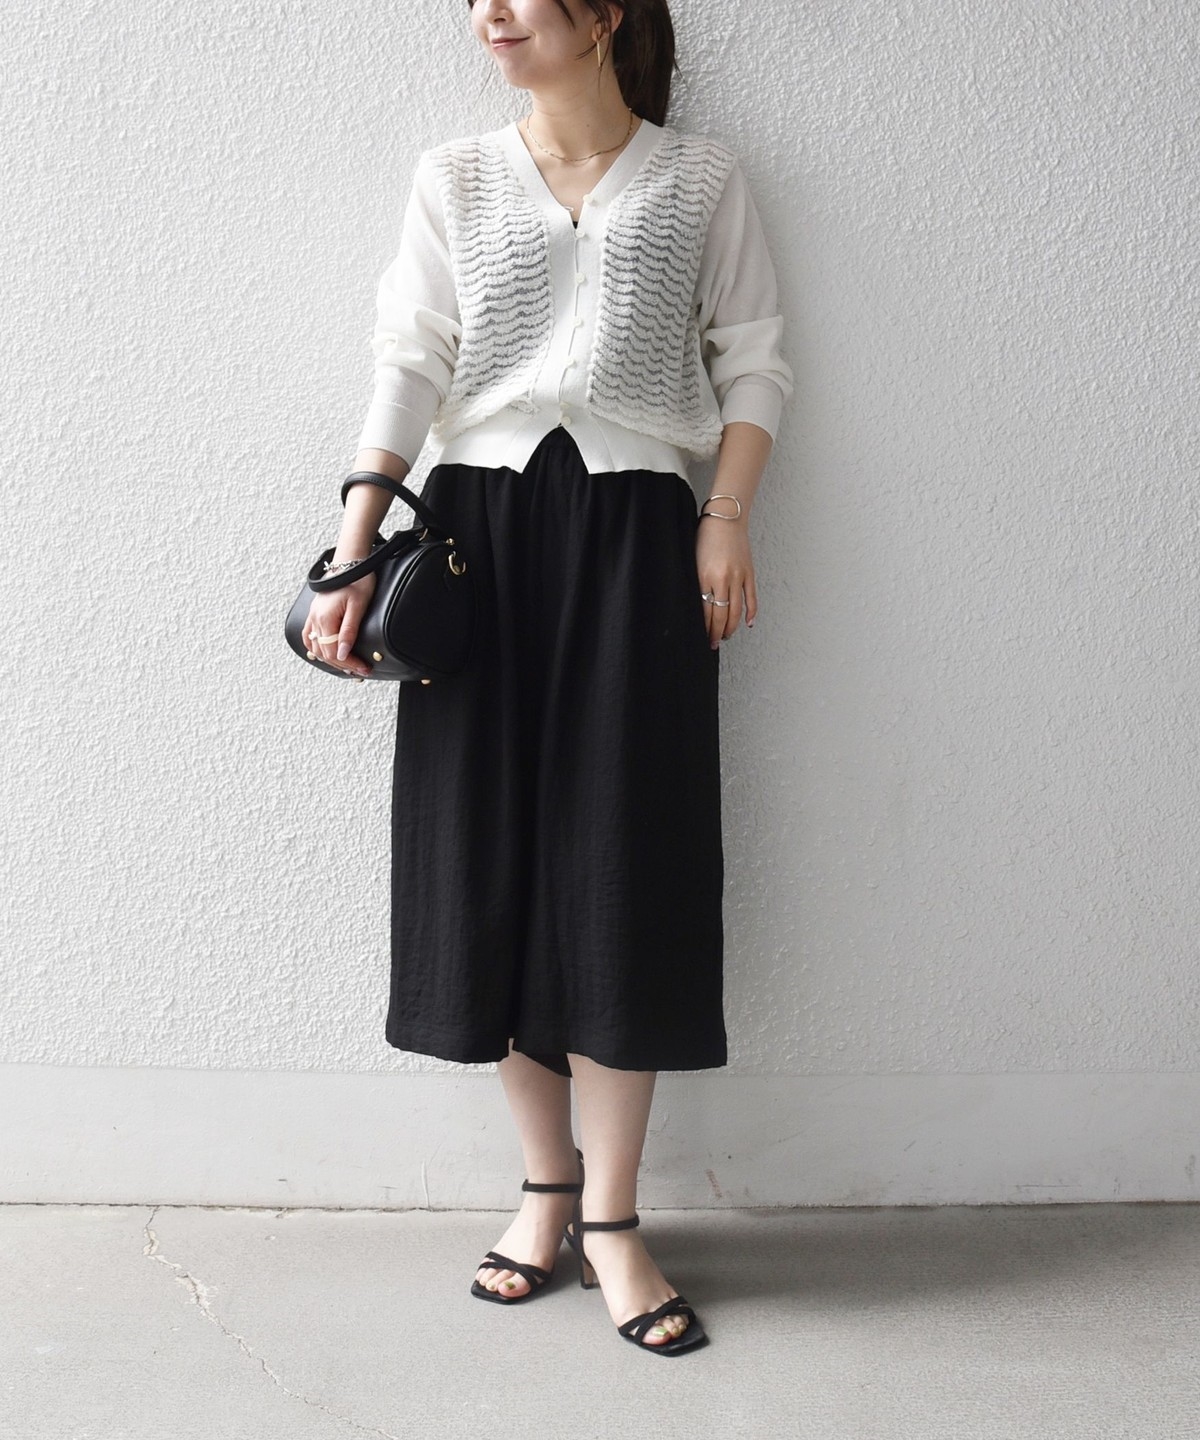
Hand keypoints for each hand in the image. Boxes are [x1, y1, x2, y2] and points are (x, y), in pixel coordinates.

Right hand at [303, 571, 377, 677]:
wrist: (350, 562)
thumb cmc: (357, 581)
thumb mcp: (358, 606)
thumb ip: (349, 631)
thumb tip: (342, 654)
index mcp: (325, 618)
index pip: (333, 651)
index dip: (349, 663)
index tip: (363, 668)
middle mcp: (315, 619)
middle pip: (324, 653)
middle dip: (343, 664)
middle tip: (360, 670)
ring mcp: (312, 616)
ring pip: (315, 647)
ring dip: (329, 660)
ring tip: (346, 666)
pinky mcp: (314, 612)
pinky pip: (308, 636)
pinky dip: (315, 648)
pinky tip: (324, 654)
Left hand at [696, 519, 756, 648]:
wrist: (726, 518)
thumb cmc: (704, 537)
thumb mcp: (693, 561)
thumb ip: (697, 583)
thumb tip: (697, 606)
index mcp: (705, 576)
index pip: (705, 611)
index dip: (704, 627)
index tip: (702, 637)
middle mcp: (723, 579)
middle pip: (721, 615)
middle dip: (717, 633)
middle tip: (713, 643)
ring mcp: (738, 577)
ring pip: (736, 611)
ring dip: (731, 627)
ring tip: (726, 636)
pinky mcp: (749, 573)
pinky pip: (751, 598)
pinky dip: (751, 613)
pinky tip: (748, 624)